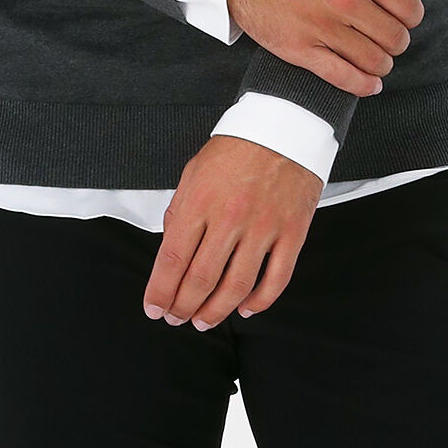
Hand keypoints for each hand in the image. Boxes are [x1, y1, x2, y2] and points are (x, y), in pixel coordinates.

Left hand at [143, 137, 322, 329]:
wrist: (284, 126)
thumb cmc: (236, 149)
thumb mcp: (193, 173)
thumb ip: (180, 213)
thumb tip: (171, 253)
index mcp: (200, 202)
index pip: (172, 259)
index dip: (160, 291)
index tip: (154, 308)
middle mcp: (230, 217)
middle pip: (200, 279)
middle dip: (183, 307)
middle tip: (176, 317)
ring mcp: (264, 227)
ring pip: (236, 287)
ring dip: (215, 312)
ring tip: (203, 321)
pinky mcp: (292, 233)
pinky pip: (276, 279)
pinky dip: (259, 302)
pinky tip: (245, 309)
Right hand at [224, 0, 431, 97]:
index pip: (409, 7)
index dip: (412, 15)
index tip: (403, 16)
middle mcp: (345, 0)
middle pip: (395, 38)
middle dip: (397, 40)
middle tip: (389, 37)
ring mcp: (322, 28)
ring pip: (374, 61)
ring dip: (382, 64)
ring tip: (378, 58)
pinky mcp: (300, 49)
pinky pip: (342, 77)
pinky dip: (362, 86)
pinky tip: (369, 84)